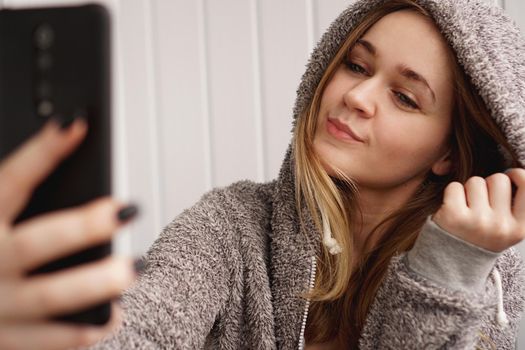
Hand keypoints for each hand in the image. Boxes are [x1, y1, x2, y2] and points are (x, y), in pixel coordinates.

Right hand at [0, 118, 137, 349]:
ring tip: (136, 267)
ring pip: (49, 297)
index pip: (9, 181)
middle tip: (127, 210)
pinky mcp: (4, 340)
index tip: (77, 124)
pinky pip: (47, 340)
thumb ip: (11, 195)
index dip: (42, 152)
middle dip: (83, 227)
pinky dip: (82, 332)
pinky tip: (114, 316)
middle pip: (36, 243)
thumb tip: (63, 141)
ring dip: (96, 283)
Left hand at [432, 169, 524, 252]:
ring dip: (468, 190)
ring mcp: (477, 221)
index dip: (517, 175)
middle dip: (488, 185)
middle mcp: (501, 226)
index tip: (510, 176)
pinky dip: (452, 194)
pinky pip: (455, 186)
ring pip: (475, 181)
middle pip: (498, 179)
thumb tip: (515, 172)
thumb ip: (516, 204)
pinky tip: (453, 209)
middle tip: (481, 202)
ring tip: (467, 208)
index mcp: (520, 229)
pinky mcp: (453, 216)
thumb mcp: (507, 227)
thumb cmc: (481, 236)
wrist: (452, 262)